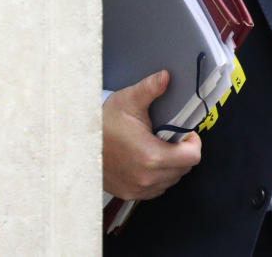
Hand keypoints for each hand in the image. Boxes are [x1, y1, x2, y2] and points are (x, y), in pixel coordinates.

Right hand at [103, 70, 201, 199]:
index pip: (192, 157)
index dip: (192, 142)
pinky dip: (156, 175)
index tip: (184, 133)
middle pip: (184, 168)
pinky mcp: (131, 193)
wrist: (78, 144)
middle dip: (180, 151)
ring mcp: (140, 188)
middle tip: (166, 136)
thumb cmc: (103, 123)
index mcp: (152, 156)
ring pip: (171, 179)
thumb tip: (166, 77)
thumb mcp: (128, 101)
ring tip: (154, 147)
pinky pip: (156, 188)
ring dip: (169, 164)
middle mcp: (148, 177)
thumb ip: (150, 89)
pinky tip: (144, 160)